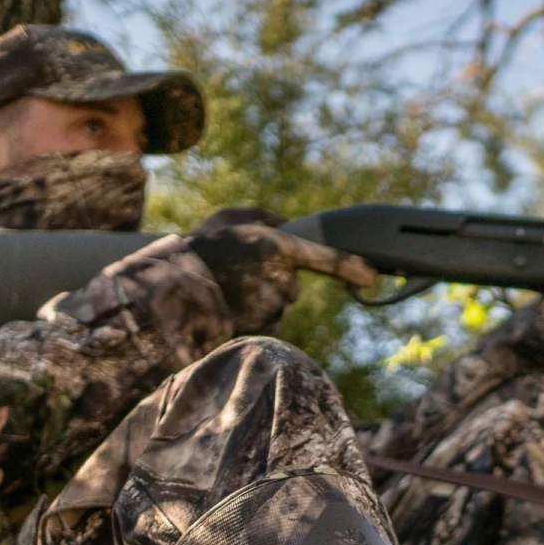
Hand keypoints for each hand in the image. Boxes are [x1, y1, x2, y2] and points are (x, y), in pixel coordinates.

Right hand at [187, 215, 375, 334]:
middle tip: (239, 272)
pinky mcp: (262, 326)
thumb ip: (262, 217)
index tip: (371, 276)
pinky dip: (249, 315)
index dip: (352, 267)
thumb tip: (285, 222)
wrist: (172, 288)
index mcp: (278, 247)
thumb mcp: (227, 220)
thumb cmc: (198, 250)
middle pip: (291, 286)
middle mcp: (281, 278)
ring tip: (227, 288)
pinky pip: (264, 320)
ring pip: (276, 304)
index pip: (327, 258)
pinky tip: (227, 305)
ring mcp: (272, 305)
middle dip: (272, 281)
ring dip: (257, 298)